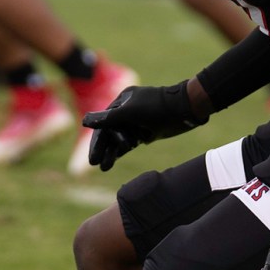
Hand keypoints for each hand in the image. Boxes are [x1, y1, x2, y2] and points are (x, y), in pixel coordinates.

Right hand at [82, 81, 207, 170]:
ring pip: (119, 139)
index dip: (96, 142)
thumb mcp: (130, 113)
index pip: (103, 123)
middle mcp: (126, 111)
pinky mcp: (146, 132)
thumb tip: (84, 121)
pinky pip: (130, 142)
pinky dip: (122, 151)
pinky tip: (113, 161)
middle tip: (96, 164)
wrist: (186, 109)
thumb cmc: (157, 108)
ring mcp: (136, 122)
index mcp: (121, 102)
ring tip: (105, 168)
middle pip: (110, 132)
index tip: (92, 158)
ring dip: (112, 152)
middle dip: (103, 149)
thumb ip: (107, 119)